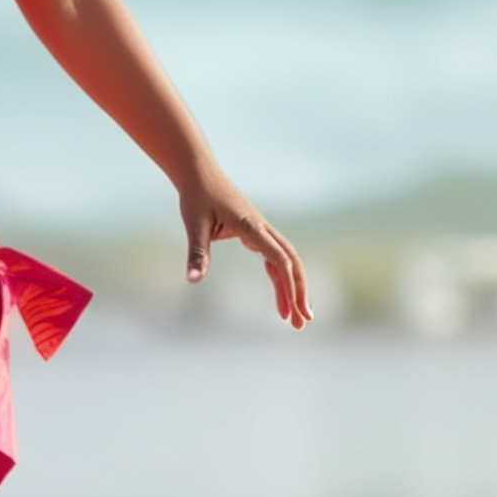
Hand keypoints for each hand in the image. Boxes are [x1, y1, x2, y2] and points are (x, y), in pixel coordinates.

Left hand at [179, 171, 312, 329]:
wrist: (199, 173)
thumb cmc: (196, 197)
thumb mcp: (194, 225)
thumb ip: (197, 253)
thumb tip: (193, 280)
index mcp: (251, 226)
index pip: (278, 258)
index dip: (288, 284)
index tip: (293, 309)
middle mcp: (262, 228)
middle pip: (292, 262)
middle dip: (300, 292)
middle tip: (303, 323)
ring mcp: (262, 230)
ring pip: (287, 262)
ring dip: (293, 289)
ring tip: (294, 320)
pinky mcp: (256, 233)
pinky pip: (275, 259)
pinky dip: (279, 280)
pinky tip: (280, 298)